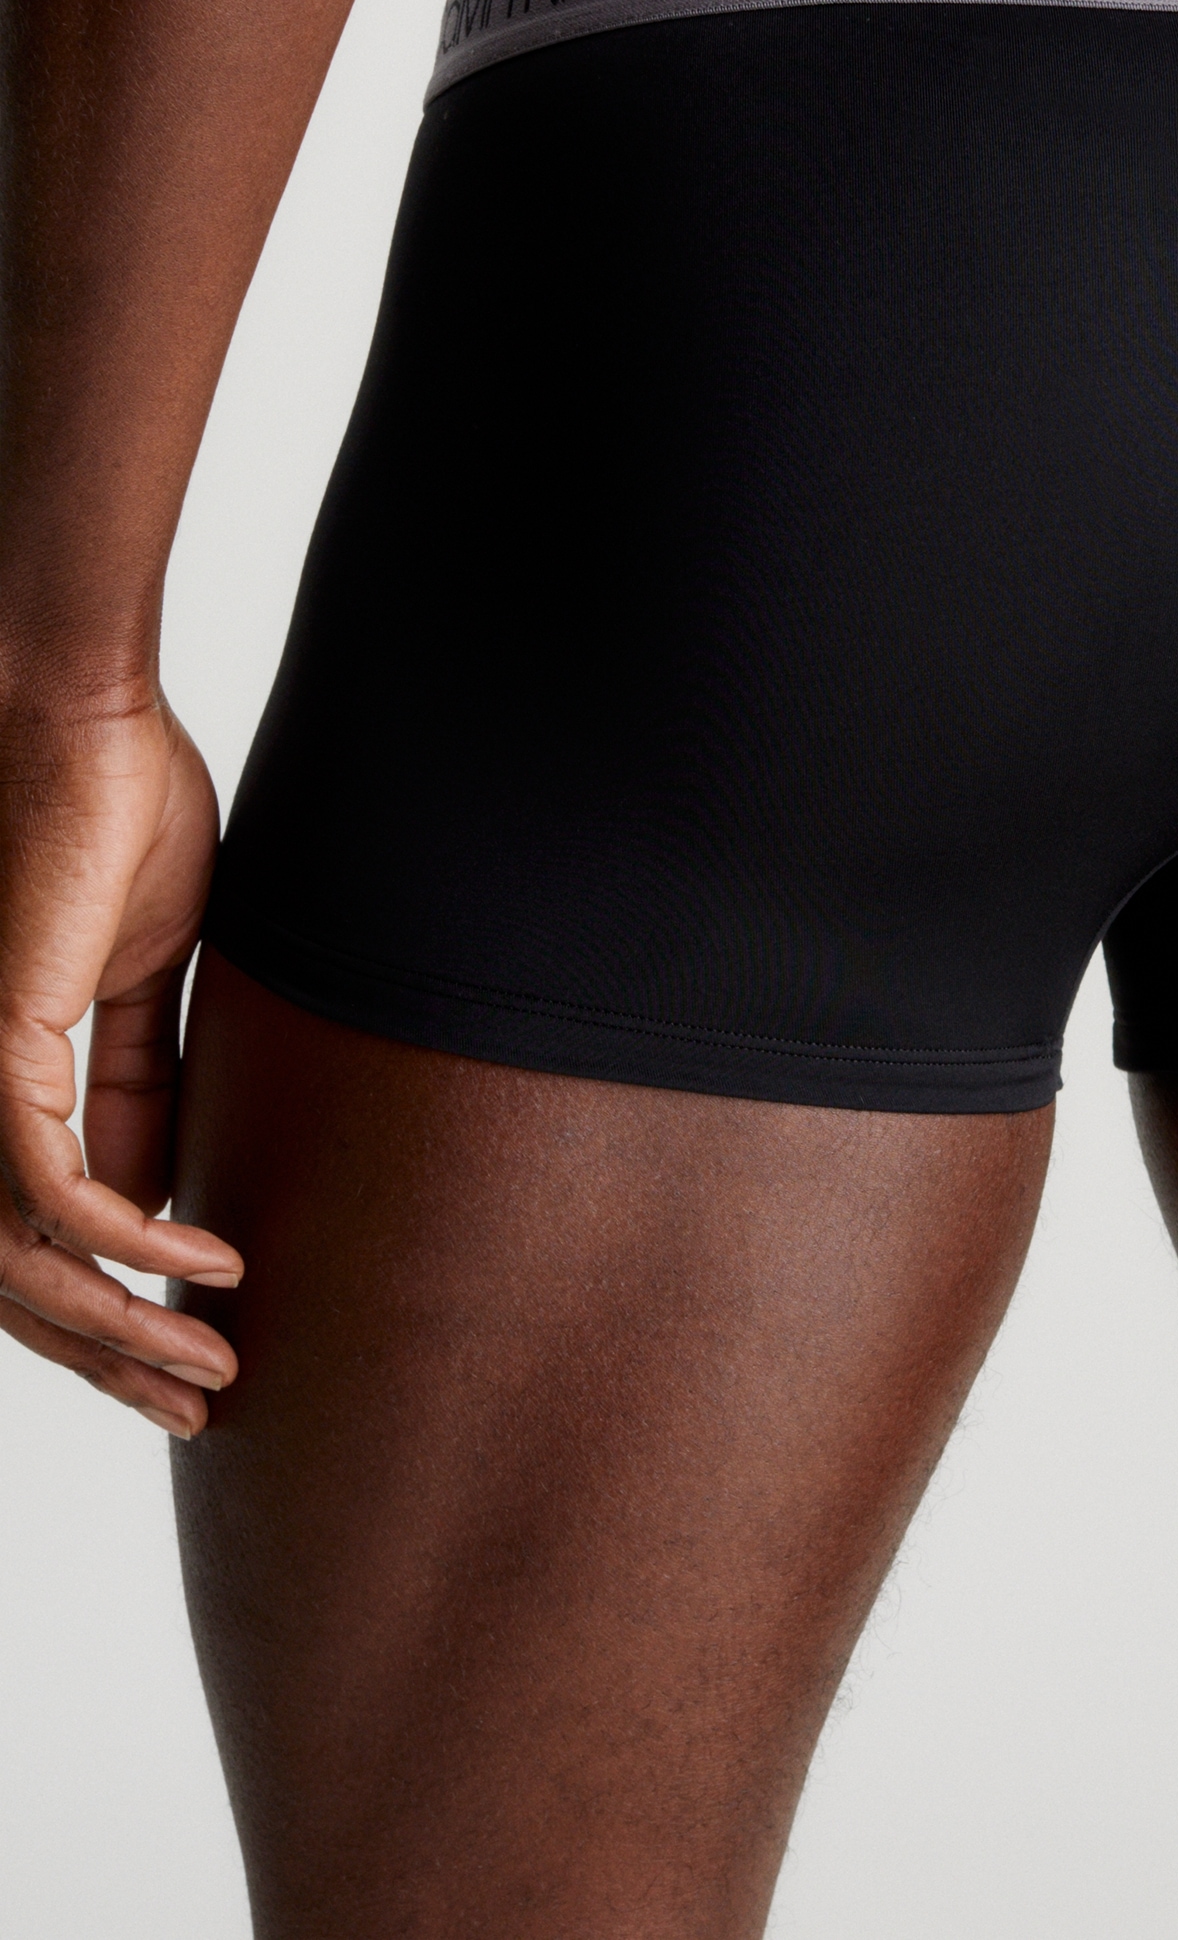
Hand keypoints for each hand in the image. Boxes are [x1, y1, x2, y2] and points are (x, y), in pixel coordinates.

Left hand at [0, 689, 240, 1434]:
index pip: (34, 1242)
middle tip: (203, 1408)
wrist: (76, 716)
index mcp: (1, 1079)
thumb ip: (140, 1090)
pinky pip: (57, 1197)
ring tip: (211, 1367)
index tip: (193, 1357)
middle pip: (16, 1284)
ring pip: (23, 1266)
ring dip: (119, 1332)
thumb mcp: (143, 979)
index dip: (108, 1314)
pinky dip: (131, 1245)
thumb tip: (158, 1201)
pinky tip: (202, 1263)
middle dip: (112, 1361)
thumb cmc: (113, 812)